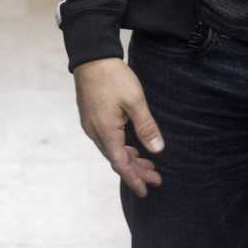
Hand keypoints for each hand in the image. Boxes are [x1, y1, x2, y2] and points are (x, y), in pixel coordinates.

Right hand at [74, 57, 163, 198]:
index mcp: (106, 131)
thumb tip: (157, 150)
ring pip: (111, 150)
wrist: (91, 56)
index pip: (120, 164)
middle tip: (156, 178)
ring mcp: (91, 125)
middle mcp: (95, 132)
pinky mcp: (91, 117)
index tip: (146, 190)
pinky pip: (107, 140)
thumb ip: (146, 127)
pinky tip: (132, 147)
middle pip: (116, 159)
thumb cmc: (113, 77)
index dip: (134, 179)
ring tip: (148, 164)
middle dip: (136, 171)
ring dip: (129, 159)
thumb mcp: (135, 101)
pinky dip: (121, 148)